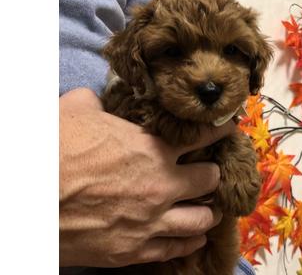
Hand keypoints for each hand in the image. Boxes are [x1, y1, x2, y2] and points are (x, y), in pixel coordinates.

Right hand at [59, 88, 235, 266]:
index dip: (220, 131)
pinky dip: (189, 242)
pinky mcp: (134, 250)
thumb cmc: (54, 150)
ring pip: (201, 219)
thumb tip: (97, 97)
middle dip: (213, 173)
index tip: (229, 130)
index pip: (202, 137)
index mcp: (152, 147)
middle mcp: (162, 184)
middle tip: (212, 172)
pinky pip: (175, 249)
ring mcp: (151, 220)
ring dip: (208, 211)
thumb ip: (96, 102)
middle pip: (209, 179)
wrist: (28, 199)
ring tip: (210, 208)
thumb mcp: (75, 111)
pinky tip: (195, 238)